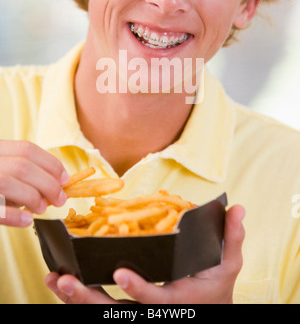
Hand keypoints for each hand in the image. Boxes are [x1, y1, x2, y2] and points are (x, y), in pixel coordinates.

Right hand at [0, 140, 68, 226]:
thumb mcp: (4, 170)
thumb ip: (22, 173)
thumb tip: (56, 183)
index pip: (26, 149)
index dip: (50, 163)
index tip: (64, 178)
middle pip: (22, 166)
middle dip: (48, 183)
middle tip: (59, 198)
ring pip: (8, 182)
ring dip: (33, 197)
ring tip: (42, 209)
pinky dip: (15, 215)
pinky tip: (27, 221)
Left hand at [45, 204, 244, 303]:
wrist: (207, 311)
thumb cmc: (216, 287)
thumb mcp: (228, 264)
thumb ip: (232, 237)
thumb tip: (237, 207)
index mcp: (176, 300)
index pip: (153, 299)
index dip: (137, 288)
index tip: (119, 273)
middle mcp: (152, 310)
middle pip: (116, 311)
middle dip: (88, 298)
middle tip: (66, 280)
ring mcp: (137, 312)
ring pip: (102, 311)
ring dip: (75, 297)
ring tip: (55, 278)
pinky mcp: (127, 310)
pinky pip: (99, 306)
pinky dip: (77, 296)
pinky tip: (59, 280)